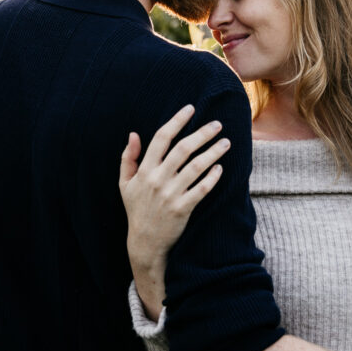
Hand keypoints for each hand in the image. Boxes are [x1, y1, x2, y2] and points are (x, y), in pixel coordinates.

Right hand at [119, 104, 230, 318]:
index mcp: (144, 170)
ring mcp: (171, 194)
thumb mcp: (125, 184)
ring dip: (213, 152)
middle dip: (202, 133)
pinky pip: (202, 189)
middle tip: (218, 124)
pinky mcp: (183, 208)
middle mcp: (158, 179)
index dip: (176, 120)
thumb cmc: (136, 210)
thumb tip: (133, 134)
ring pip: (196, 167)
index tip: (191, 109)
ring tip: (226, 143)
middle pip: (183, 149)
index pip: (161, 138)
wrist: (144, 242)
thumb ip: (128, 158)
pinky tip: (220, 168)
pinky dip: (212, 177)